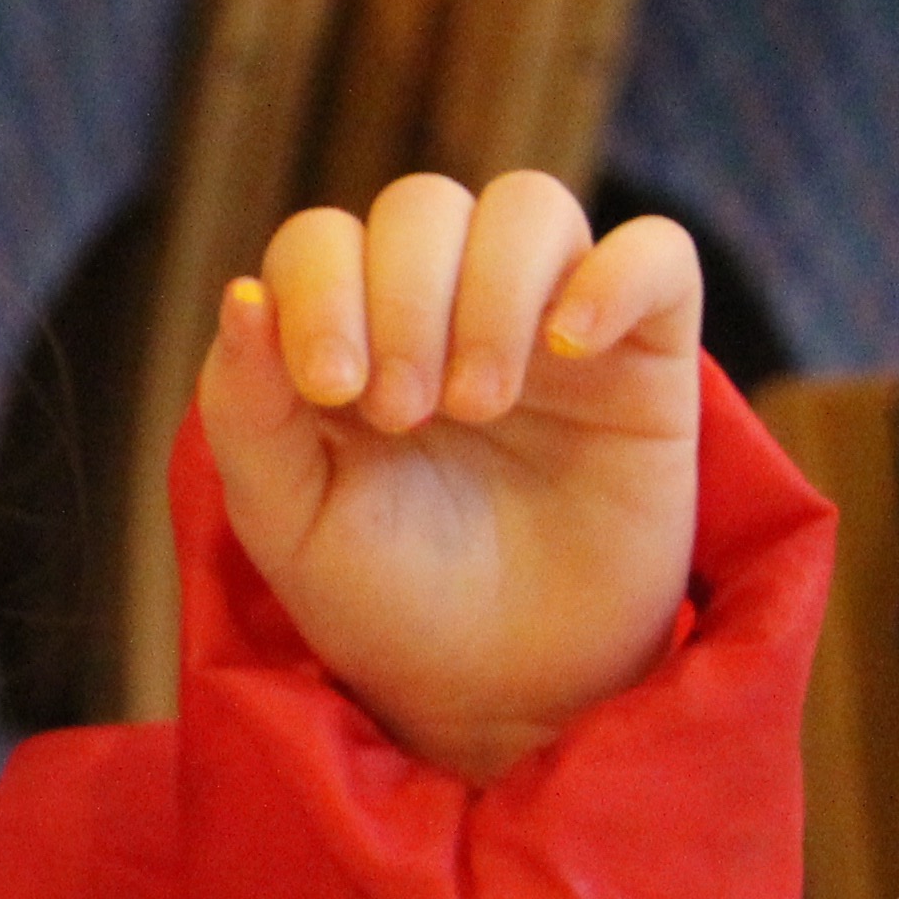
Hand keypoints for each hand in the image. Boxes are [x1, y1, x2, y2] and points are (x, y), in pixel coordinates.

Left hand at [197, 171, 706, 782]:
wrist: (503, 692)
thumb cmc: (385, 603)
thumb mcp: (289, 521)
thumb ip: (248, 411)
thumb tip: (240, 293)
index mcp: (350, 334)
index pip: (323, 238)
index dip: (322, 288)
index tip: (334, 390)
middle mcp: (446, 308)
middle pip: (423, 206)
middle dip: (404, 298)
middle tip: (407, 415)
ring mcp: (549, 324)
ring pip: (530, 206)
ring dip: (492, 289)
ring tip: (479, 404)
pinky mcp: (647, 357)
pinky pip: (658, 253)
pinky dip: (614, 274)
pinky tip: (569, 348)